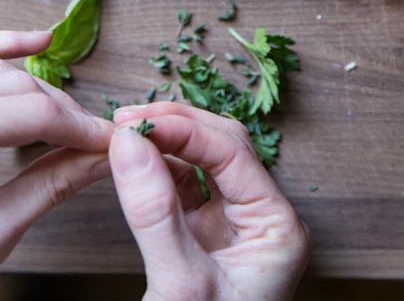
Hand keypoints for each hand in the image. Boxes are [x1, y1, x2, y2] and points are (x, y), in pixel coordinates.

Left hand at [0, 29, 113, 300]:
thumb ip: (50, 186)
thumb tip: (104, 158)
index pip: (31, 113)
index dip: (79, 126)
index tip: (110, 141)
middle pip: (16, 88)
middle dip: (63, 112)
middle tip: (96, 138)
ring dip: (36, 86)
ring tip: (71, 115)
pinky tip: (38, 42)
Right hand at [110, 102, 311, 300]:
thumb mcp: (180, 285)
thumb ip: (155, 212)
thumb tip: (128, 143)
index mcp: (278, 227)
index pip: (233, 153)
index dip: (185, 129)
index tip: (137, 122)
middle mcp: (261, 219)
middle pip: (222, 146)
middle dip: (175, 126)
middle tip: (127, 119)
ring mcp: (234, 226)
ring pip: (202, 161)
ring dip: (164, 143)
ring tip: (125, 134)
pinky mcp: (206, 236)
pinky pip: (185, 186)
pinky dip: (158, 169)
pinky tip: (134, 162)